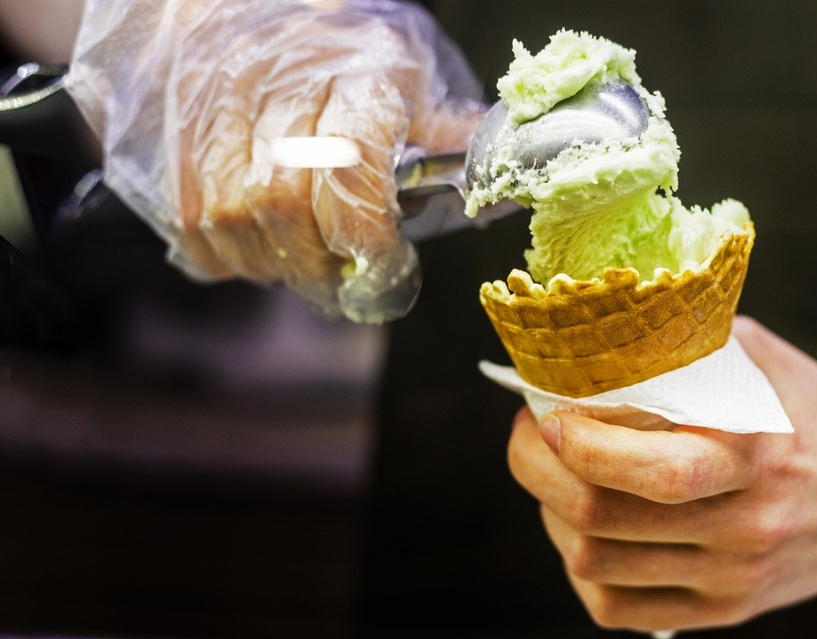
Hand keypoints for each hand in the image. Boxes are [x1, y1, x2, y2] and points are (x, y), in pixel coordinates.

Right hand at [68, 0, 481, 321]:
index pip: (350, 170)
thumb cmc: (340, 47)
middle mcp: (275, 88)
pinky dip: (229, 256)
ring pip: (232, 220)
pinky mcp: (171, 138)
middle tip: (348, 284)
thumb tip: (497, 183)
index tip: (388, 272)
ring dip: (276, 265)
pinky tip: (262, 246)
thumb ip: (447, 134)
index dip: (369, 242)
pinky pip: (192, 225)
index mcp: (354, 74)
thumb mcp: (412, 74)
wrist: (237, 2)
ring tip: (307, 263)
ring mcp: (212, 111)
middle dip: (322, 268)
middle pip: (284, 207)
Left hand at [507, 316, 816, 632]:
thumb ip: (684, 344)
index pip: (644, 466)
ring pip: (596, 563)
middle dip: (538, 470)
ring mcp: (734, 574)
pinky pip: (620, 609)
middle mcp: (744, 519)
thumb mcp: (763, 360)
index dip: (570, 440)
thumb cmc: (816, 414)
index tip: (545, 410)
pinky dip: (584, 571)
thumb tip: (589, 338)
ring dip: (553, 515)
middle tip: (533, 436)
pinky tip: (591, 533)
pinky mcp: (726, 609)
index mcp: (755, 446)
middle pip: (598, 517)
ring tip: (560, 478)